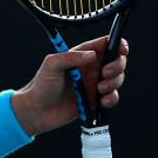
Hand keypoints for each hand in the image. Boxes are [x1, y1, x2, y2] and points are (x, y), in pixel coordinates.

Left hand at [11, 36, 128, 136]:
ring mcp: (94, 84)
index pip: (105, 45)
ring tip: (99, 90)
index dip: (118, 45)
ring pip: (117, 79)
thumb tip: (92, 55)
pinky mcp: (95, 100)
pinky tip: (101, 102)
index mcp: (81, 55)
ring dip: (114, 83)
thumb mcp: (51, 65)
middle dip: (118, 65)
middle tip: (104, 74)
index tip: (121, 50)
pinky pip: (112, 97)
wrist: (36, 112)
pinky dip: (112, 99)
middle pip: (117, 60)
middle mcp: (90, 68)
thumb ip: (70, 57)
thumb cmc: (40, 86)